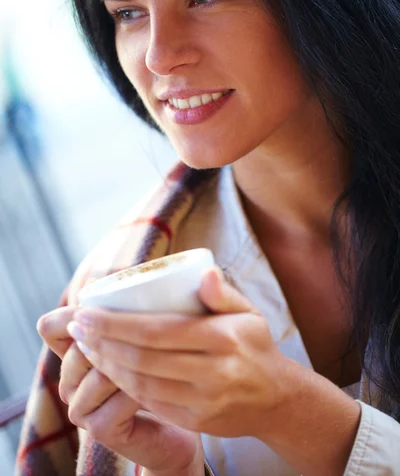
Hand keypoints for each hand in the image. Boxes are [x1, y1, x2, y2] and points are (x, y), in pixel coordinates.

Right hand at [38, 304, 204, 473]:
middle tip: (156, 334)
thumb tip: (127, 269)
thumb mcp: (148, 327)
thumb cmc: (164, 361)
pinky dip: (139, 394)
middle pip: (80, 347)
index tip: (108, 306)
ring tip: (164, 357)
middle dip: (115, 337)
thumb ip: (135, 302)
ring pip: (99, 373)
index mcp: (74, 349)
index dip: (75, 314)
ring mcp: (81, 406)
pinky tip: (163, 387)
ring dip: (131, 364)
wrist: (181, 411)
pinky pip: (115, 404)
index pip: (51, 326)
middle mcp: (70, 378)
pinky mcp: (99, 428)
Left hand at [66, 267, 292, 439]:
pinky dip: (123, 385)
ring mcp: (205, 401)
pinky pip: (151, 403)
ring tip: (86, 346)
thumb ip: (223, 292)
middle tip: (79, 326)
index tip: (88, 311)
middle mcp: (215, 372)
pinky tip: (107, 369)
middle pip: (144, 358)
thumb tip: (204, 272)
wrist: (277, 399)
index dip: (116, 323)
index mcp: (225, 339)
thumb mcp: (249, 313)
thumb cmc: (254, 346)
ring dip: (107, 365)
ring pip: (142, 383)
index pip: (159, 330)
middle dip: (103, 342)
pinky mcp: (197, 422)